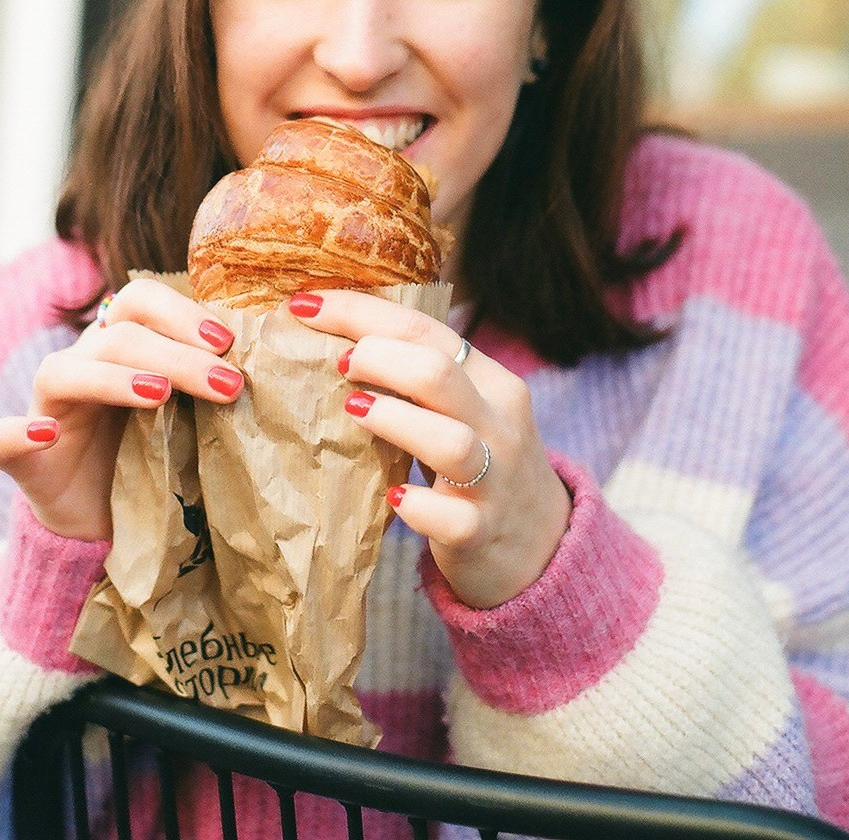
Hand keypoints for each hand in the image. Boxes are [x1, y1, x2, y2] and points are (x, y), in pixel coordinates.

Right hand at [0, 277, 243, 541]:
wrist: (103, 524)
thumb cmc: (155, 458)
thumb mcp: (190, 416)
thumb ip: (213, 383)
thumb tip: (279, 358)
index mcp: (121, 347)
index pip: (142, 300)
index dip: (182, 312)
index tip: (229, 343)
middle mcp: (81, 365)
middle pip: (116, 333)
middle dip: (175, 352)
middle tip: (228, 385)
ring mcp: (45, 409)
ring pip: (65, 371)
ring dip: (114, 378)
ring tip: (160, 396)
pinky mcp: (21, 460)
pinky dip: (16, 433)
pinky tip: (45, 435)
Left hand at [291, 289, 570, 608]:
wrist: (543, 545)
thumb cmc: (482, 464)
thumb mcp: (466, 410)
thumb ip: (420, 378)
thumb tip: (334, 341)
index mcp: (492, 381)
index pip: (425, 330)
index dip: (361, 312)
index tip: (305, 304)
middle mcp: (499, 424)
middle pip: (439, 373)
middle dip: (378, 357)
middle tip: (337, 362)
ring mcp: (494, 480)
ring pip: (450, 441)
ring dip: (395, 419)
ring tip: (352, 409)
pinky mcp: (481, 532)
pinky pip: (452, 518)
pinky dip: (419, 506)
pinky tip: (393, 497)